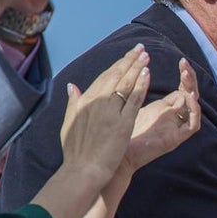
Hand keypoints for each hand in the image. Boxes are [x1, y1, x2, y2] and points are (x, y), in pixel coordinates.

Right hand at [59, 45, 149, 186]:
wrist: (83, 169)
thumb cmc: (76, 150)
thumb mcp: (69, 122)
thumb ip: (72, 102)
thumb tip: (71, 86)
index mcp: (85, 101)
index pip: (104, 77)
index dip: (117, 65)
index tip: (127, 56)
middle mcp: (97, 102)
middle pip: (116, 76)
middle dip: (129, 61)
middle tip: (140, 48)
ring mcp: (110, 112)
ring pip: (126, 84)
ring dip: (137, 67)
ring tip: (146, 56)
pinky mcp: (123, 123)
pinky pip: (134, 100)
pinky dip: (141, 85)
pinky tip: (147, 73)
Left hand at [123, 58, 199, 171]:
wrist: (116, 156)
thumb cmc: (119, 132)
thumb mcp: (128, 104)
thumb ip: (135, 89)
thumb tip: (130, 69)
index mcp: (166, 109)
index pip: (182, 89)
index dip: (184, 75)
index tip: (181, 61)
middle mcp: (174, 117)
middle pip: (190, 95)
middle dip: (190, 79)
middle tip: (185, 64)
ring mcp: (176, 128)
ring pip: (194, 108)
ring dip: (192, 90)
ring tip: (186, 75)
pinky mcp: (176, 139)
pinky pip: (193, 124)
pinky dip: (193, 110)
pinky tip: (187, 97)